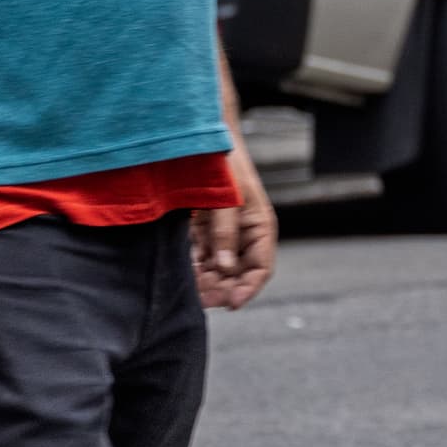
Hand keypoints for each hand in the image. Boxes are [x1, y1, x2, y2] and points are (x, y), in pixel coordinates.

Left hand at [193, 142, 276, 311]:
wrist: (201, 142)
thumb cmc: (222, 164)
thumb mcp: (226, 199)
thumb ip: (225, 234)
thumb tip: (225, 267)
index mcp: (259, 228)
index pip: (261, 269)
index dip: (248, 289)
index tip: (231, 304)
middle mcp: (244, 236)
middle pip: (238, 274)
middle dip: (222, 289)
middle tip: (202, 300)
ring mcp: (224, 235)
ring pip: (219, 270)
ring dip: (207, 283)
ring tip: (191, 291)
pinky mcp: (205, 232)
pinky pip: (203, 259)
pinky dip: (195, 270)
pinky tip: (184, 276)